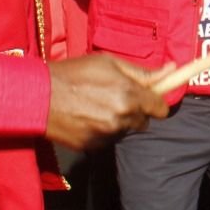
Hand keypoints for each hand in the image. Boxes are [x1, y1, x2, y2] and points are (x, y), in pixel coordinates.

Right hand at [46, 54, 169, 149]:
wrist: (37, 95)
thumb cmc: (73, 73)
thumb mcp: (108, 63)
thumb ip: (142, 72)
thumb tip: (172, 69)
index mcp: (128, 96)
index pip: (160, 109)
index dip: (156, 102)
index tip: (149, 98)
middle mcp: (120, 118)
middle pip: (143, 121)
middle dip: (136, 111)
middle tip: (116, 97)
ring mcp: (106, 135)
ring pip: (125, 130)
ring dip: (119, 121)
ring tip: (97, 105)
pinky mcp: (91, 146)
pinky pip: (107, 139)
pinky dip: (102, 131)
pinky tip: (87, 117)